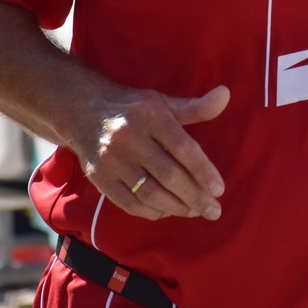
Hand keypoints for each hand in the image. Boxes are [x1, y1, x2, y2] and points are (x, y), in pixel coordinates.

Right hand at [75, 85, 229, 220]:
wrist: (82, 110)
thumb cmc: (133, 108)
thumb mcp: (162, 102)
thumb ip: (195, 107)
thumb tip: (226, 95)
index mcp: (149, 114)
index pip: (182, 147)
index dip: (203, 170)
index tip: (219, 189)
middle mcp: (128, 136)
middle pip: (168, 174)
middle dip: (194, 196)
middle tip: (213, 210)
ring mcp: (110, 158)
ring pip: (149, 192)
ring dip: (176, 207)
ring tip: (194, 211)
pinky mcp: (98, 176)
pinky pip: (128, 203)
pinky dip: (151, 212)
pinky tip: (167, 211)